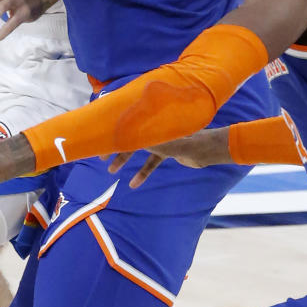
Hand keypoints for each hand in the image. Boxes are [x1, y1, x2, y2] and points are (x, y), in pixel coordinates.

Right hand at [109, 127, 230, 187]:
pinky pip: (151, 162)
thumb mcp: (164, 143)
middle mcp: (154, 128)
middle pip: (129, 136)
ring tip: (111, 171)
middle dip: (114, 147)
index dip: (113, 132)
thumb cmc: (188, 142)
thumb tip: (126, 138)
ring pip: (138, 150)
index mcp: (151, 122)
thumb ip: (146, 140)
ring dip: (124, 160)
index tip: (99, 139)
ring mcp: (161, 139)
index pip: (127, 124)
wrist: (207, 150)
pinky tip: (133, 184)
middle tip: (101, 158)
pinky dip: (143, 172)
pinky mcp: (168, 151)